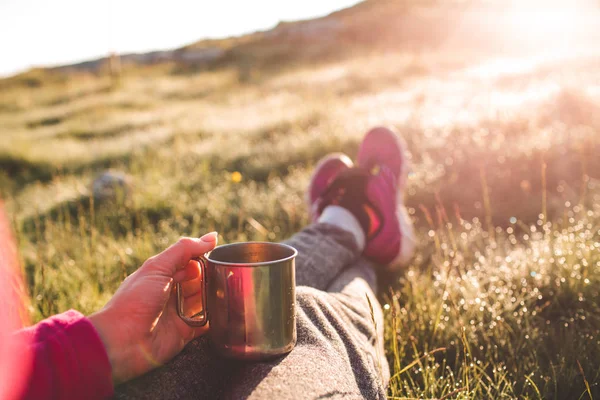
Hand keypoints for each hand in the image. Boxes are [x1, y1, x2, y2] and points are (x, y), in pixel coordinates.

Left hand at [89, 232, 217, 383]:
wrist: (121, 341)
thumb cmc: (135, 301)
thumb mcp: (157, 267)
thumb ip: (184, 249)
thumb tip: (212, 237)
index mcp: (161, 275)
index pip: (188, 262)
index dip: (203, 258)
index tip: (220, 255)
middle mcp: (170, 293)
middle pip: (198, 281)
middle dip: (211, 277)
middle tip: (227, 274)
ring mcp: (178, 313)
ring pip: (204, 301)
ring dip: (215, 296)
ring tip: (230, 290)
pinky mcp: (184, 333)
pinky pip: (205, 324)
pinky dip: (215, 319)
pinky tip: (226, 311)